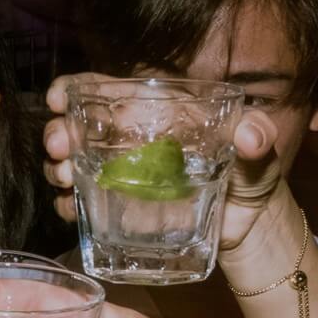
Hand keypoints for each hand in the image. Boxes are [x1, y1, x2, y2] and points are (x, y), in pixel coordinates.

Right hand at [42, 73, 280, 243]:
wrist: (250, 228)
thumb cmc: (252, 177)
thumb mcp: (260, 151)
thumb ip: (259, 136)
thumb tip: (251, 136)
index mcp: (157, 116)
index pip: (109, 92)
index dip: (76, 89)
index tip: (58, 99)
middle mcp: (132, 142)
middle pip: (82, 129)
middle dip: (59, 133)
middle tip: (57, 147)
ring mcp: (122, 178)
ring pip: (74, 164)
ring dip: (58, 168)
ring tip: (64, 177)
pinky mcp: (122, 211)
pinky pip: (84, 205)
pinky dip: (69, 205)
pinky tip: (70, 207)